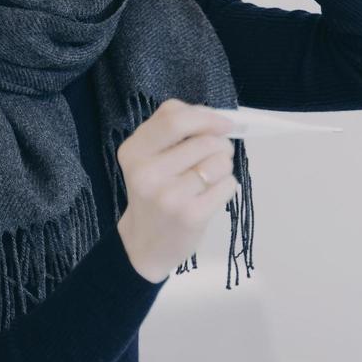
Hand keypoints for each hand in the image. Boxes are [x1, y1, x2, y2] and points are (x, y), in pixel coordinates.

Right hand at [114, 98, 239, 283]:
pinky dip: (227, 186)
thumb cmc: (154, 193)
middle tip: (217, 155)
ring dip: (225, 166)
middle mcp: (146, 173)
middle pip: (205, 140)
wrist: (145, 244)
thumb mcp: (148, 158)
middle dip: (221, 144)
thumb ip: (173, 130)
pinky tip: (211, 196)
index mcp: (133, 152)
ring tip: (211, 177)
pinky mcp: (190, 215)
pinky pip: (227, 185)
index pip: (174, 118)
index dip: (206, 116)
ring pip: (220, 161)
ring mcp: (168, 196)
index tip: (224, 124)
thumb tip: (216, 117)